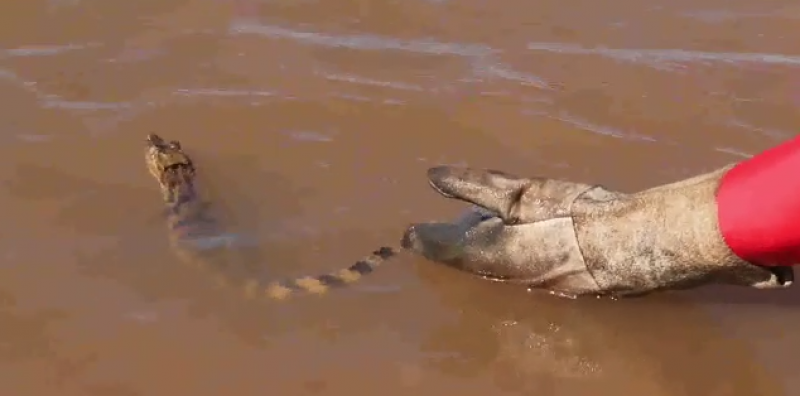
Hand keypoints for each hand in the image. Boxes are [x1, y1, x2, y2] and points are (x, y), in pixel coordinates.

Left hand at [401, 166, 597, 284]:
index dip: (421, 238)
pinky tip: (515, 237)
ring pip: (485, 265)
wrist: (627, 247)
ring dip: (477, 247)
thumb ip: (474, 186)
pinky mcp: (543, 287)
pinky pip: (508, 270)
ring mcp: (521, 286)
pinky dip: (501, 253)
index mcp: (485, 252)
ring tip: (476, 225)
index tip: (409, 231)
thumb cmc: (570, 214)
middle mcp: (498, 276)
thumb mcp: (519, 193)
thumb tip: (432, 177)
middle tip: (439, 226)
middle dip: (449, 242)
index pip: (438, 248)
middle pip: (461, 259)